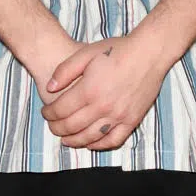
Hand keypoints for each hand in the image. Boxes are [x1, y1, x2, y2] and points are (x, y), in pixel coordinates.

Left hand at [40, 31, 174, 150]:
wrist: (149, 53)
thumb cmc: (117, 50)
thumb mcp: (86, 53)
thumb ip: (65, 70)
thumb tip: (49, 88)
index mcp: (89, 89)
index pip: (60, 110)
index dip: (49, 113)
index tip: (45, 112)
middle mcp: (102, 107)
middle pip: (72, 126)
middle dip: (57, 129)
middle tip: (52, 126)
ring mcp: (118, 116)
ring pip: (90, 137)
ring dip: (74, 141)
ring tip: (65, 139)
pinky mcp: (132, 120)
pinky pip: (113, 140)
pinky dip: (99, 145)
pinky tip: (90, 143)